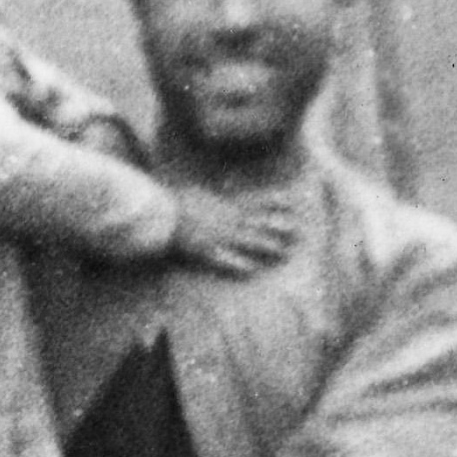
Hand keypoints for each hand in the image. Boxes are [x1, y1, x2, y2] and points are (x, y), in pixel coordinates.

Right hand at [170, 187, 297, 275]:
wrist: (158, 216)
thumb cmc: (174, 202)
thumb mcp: (196, 191)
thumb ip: (212, 192)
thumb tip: (221, 186)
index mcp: (224, 205)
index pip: (255, 201)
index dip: (276, 202)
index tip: (293, 201)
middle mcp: (225, 220)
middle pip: (257, 223)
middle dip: (278, 227)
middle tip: (298, 232)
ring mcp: (217, 236)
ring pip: (247, 241)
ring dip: (265, 246)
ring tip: (282, 252)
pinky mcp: (204, 252)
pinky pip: (224, 260)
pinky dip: (238, 265)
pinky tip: (251, 270)